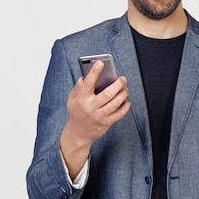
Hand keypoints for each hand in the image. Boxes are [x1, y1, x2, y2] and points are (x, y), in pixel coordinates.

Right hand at [60, 60, 130, 178]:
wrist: (78, 134)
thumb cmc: (76, 114)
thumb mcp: (72, 100)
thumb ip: (78, 88)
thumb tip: (84, 77)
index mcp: (81, 99)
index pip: (89, 83)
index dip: (95, 71)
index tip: (101, 63)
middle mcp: (91, 107)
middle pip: (107, 93)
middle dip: (117, 84)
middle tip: (122, 78)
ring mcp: (99, 116)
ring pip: (115, 103)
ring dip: (123, 94)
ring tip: (125, 89)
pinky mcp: (106, 123)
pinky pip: (119, 113)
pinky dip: (125, 106)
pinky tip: (126, 101)